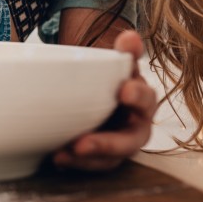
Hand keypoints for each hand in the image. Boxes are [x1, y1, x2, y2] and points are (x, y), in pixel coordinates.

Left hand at [51, 30, 156, 170]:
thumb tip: (130, 35)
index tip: (124, 90)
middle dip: (107, 143)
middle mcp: (134, 126)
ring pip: (109, 159)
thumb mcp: (115, 65)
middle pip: (130, 141)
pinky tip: (57, 157)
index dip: (137, 96)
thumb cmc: (109, 81)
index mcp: (141, 100)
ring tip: (65, 154)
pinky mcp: (102, 158)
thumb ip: (123, 53)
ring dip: (87, 159)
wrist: (96, 96)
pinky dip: (75, 163)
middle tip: (82, 143)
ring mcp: (119, 145)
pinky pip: (92, 165)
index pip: (145, 99)